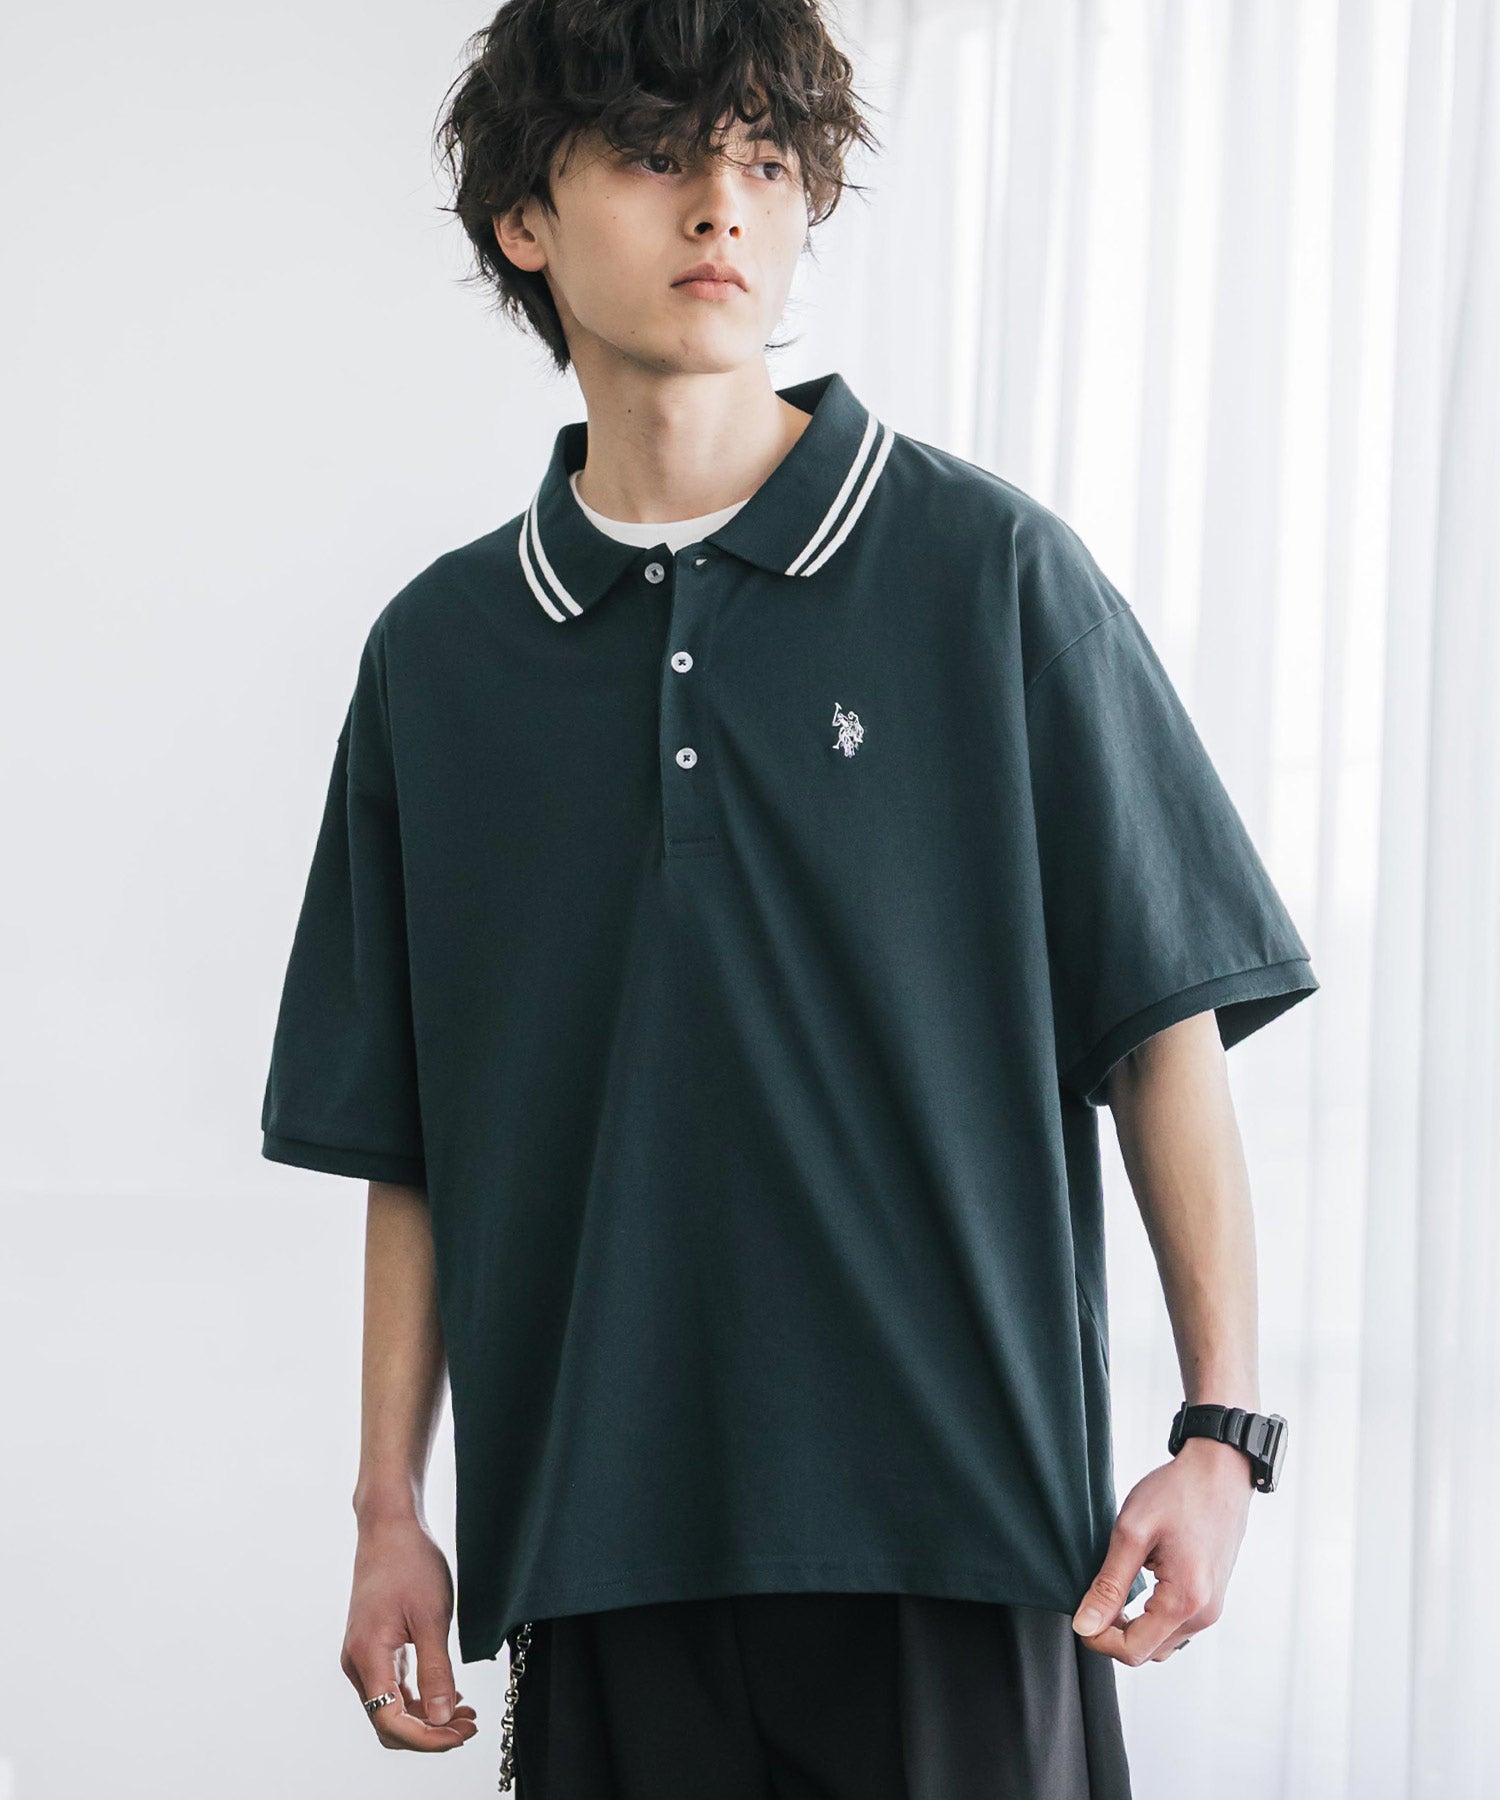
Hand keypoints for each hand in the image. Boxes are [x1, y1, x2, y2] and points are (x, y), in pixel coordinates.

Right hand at [340, 1514, 479, 1749]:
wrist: (389, 1526)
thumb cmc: (410, 1563)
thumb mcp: (432, 1617)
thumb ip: (436, 1671)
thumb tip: (443, 1718)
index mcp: (368, 1656)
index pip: (390, 1722)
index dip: (427, 1739)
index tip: (461, 1734)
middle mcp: (358, 1663)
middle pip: (388, 1722)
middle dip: (429, 1733)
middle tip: (469, 1726)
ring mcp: (363, 1656)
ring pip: (390, 1708)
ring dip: (426, 1718)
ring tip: (466, 1714)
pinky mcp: (373, 1648)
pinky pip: (392, 1688)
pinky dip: (418, 1698)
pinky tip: (449, 1695)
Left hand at [1070, 1437, 1253, 1664]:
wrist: (1219, 1472)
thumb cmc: (1178, 1493)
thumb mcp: (1132, 1533)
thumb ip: (1109, 1585)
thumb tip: (1085, 1625)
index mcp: (1186, 1602)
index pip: (1133, 1651)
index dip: (1099, 1640)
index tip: (1081, 1616)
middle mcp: (1204, 1614)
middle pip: (1148, 1651)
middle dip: (1115, 1634)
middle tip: (1095, 1600)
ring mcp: (1211, 1607)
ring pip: (1162, 1641)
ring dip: (1134, 1627)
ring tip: (1115, 1591)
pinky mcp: (1211, 1598)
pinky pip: (1176, 1625)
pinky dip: (1152, 1617)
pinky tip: (1138, 1587)